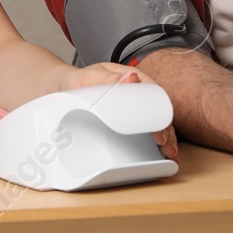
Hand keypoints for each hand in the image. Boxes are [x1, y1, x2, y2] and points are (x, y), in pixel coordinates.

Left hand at [58, 64, 179, 162]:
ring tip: (170, 154)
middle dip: (166, 129)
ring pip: (155, 122)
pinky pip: (144, 130)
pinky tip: (160, 155)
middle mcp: (136, 92)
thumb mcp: (89, 77)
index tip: (160, 130)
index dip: (160, 111)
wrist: (62, 90)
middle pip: (158, 110)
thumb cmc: (77, 82)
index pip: (153, 93)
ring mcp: (133, 107)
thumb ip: (107, 78)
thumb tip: (132, 77)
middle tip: (168, 147)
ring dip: (165, 138)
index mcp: (130, 78)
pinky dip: (153, 143)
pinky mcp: (127, 121)